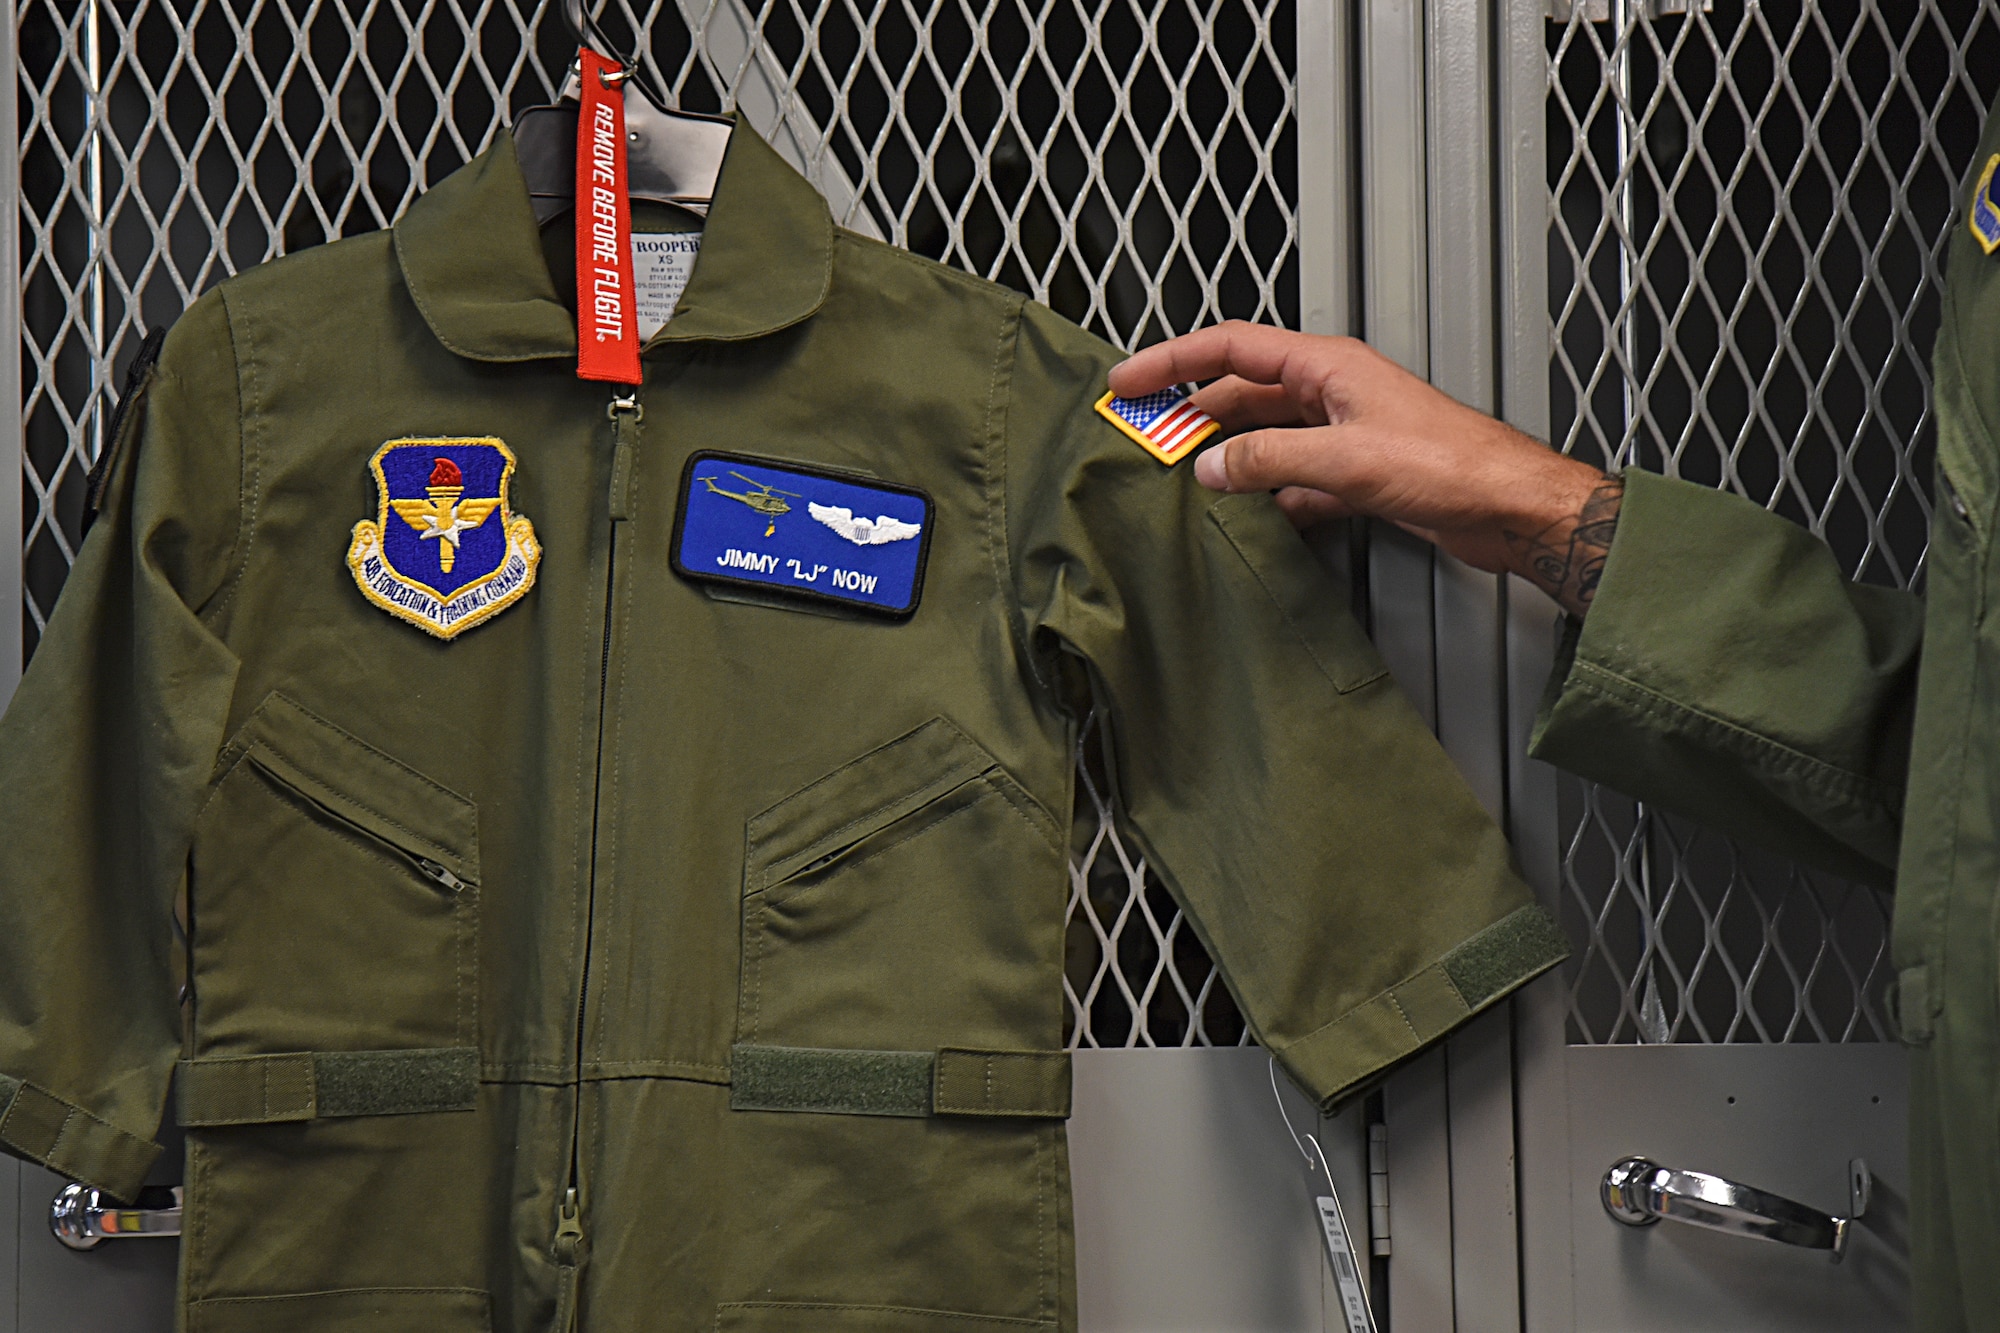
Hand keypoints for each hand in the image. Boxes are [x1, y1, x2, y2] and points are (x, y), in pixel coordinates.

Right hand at [1108, 322, 1621, 616]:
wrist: (1509, 506)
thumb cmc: (1451, 464)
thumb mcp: (1343, 458)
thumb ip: (1267, 459)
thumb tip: (1210, 466)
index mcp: (1327, 366)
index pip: (1231, 348)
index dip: (1173, 361)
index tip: (1129, 382)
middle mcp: (1333, 392)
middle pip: (1243, 393)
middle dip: (1192, 414)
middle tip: (1146, 439)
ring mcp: (1346, 432)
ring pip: (1267, 438)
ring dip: (1229, 457)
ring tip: (1187, 482)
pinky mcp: (1360, 473)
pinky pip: (1296, 478)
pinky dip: (1270, 494)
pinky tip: (1254, 516)